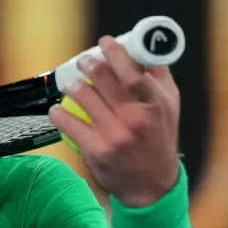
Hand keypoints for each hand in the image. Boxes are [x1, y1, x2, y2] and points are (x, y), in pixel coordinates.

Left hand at [49, 36, 180, 206]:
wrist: (152, 185)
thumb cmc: (159, 140)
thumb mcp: (170, 108)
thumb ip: (158, 79)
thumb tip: (146, 49)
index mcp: (155, 105)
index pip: (133, 73)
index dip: (116, 53)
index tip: (105, 43)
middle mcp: (136, 119)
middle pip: (103, 80)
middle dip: (88, 64)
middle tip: (83, 61)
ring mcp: (115, 136)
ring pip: (83, 98)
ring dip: (72, 86)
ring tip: (71, 85)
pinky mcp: (97, 151)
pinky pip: (69, 125)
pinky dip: (59, 113)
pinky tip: (57, 109)